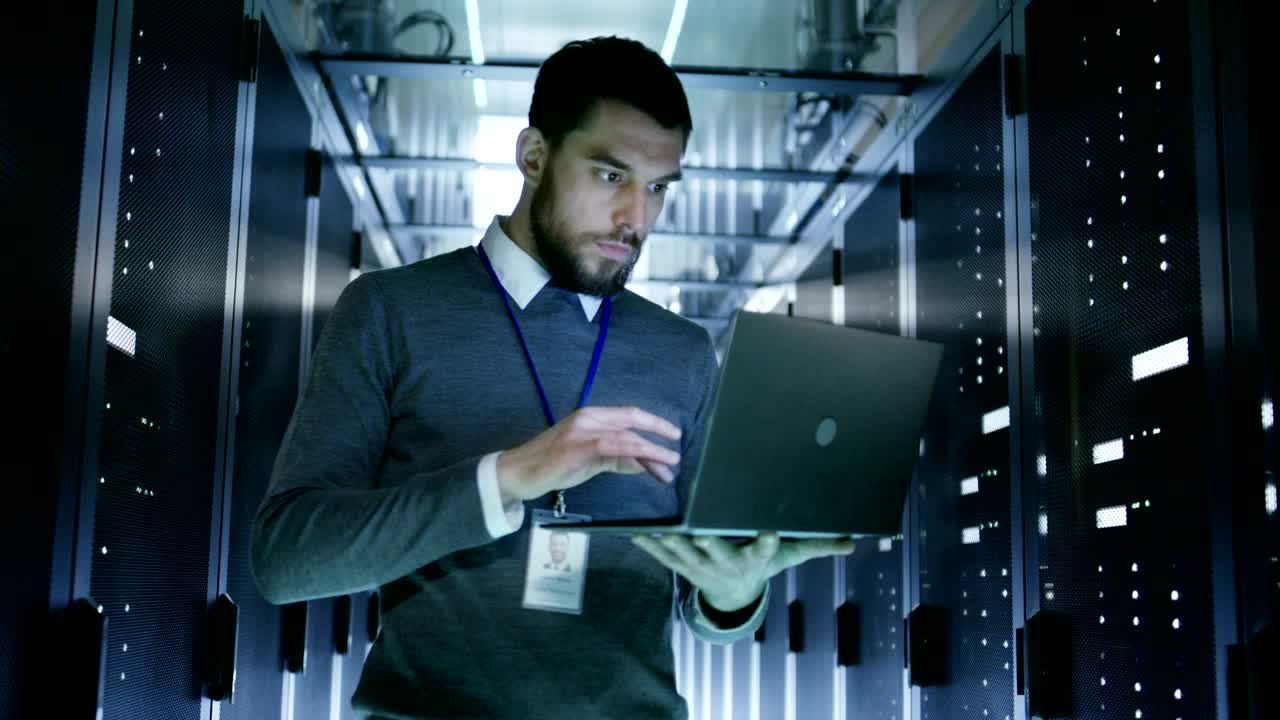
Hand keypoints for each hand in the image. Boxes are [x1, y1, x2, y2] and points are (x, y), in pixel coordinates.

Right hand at [496, 406, 682, 503]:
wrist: (519, 474)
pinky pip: (613, 447)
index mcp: (591, 416)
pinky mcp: (577, 448)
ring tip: (670, 466)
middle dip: (658, 433)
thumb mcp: (591, 462)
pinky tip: (649, 464)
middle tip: (677, 453)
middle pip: (632, 420)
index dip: (654, 422)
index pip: (629, 414)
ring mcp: (582, 431)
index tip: (673, 434)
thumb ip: (617, 460)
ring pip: (626, 436)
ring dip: (652, 451)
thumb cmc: (553, 467)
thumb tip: (645, 464)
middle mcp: (588, 418)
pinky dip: (635, 454)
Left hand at [631, 532, 855, 612]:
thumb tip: (853, 542)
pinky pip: (665, 558)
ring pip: (688, 555)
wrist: (733, 593)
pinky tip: (638, 533)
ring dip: (676, 544)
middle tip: (703, 531)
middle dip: (711, 543)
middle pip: (720, 553)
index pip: (766, 551)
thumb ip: (819, 545)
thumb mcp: (792, 555)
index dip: (768, 543)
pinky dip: (652, 547)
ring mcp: (704, 568)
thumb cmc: (763, 563)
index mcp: (756, 558)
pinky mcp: (683, 567)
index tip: (772, 533)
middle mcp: (729, 564)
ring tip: (665, 530)